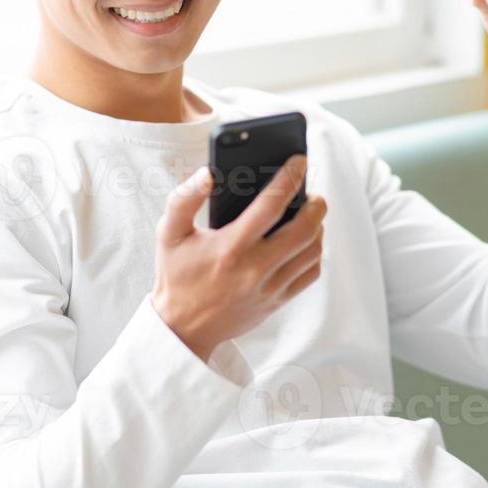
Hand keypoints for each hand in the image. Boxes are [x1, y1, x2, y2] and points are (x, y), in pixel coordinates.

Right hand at [150, 154, 327, 362]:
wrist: (183, 327)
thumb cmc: (176, 273)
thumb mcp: (169, 233)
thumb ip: (184, 198)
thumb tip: (209, 173)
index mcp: (230, 248)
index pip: (271, 205)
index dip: (289, 178)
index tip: (299, 161)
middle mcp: (254, 269)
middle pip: (303, 230)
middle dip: (315, 205)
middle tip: (313, 193)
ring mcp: (269, 288)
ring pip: (312, 251)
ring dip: (317, 227)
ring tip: (310, 214)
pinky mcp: (277, 301)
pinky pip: (309, 273)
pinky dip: (314, 253)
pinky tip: (306, 240)